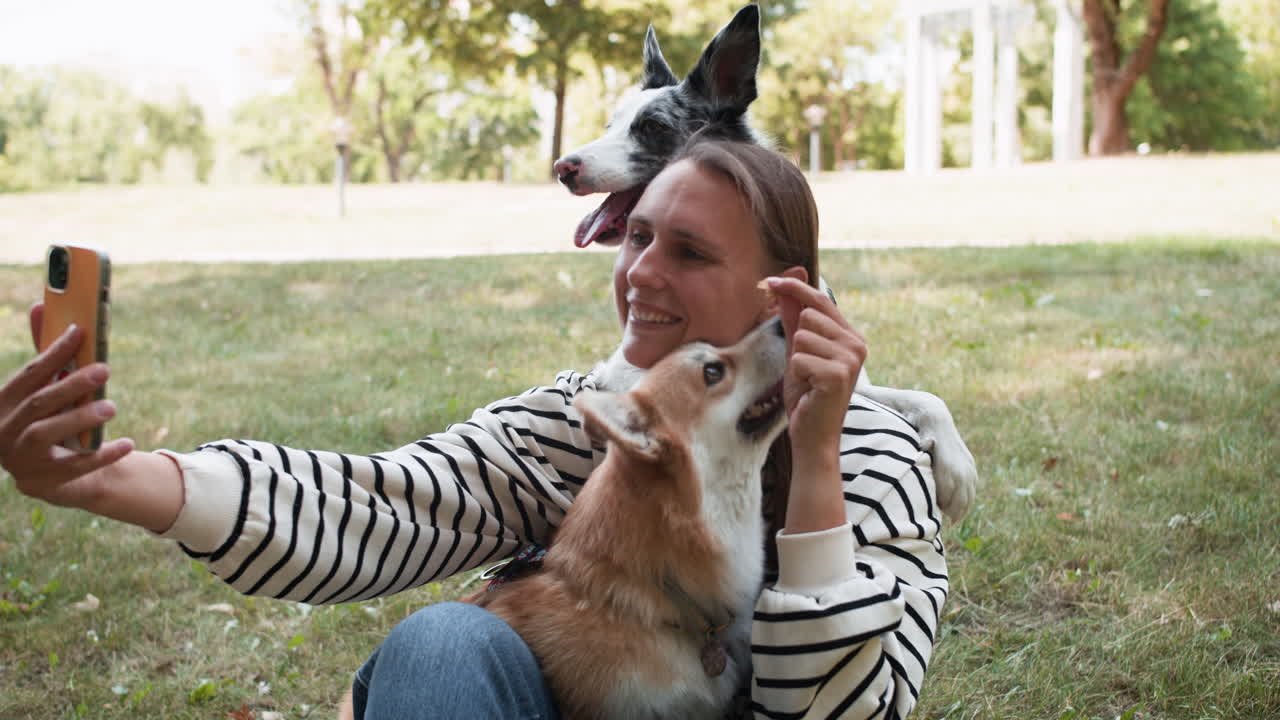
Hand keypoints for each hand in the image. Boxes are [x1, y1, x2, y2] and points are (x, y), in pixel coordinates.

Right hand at [0, 304, 134, 509]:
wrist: (43, 476)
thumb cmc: (44, 420)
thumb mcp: (41, 390)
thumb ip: (45, 355)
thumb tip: (42, 305)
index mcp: (4, 402)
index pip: (30, 374)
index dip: (53, 352)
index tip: (79, 332)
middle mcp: (6, 429)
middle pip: (40, 403)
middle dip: (71, 384)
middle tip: (104, 369)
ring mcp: (21, 457)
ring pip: (48, 434)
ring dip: (79, 418)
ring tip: (110, 407)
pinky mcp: (43, 480)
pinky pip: (75, 467)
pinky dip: (101, 455)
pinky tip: (126, 443)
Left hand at [768, 277, 866, 456]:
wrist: (813, 435)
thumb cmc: (807, 395)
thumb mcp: (798, 353)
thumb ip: (794, 321)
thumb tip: (785, 289)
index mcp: (850, 336)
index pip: (820, 299)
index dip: (795, 288)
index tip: (771, 281)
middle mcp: (856, 344)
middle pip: (808, 316)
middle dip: (796, 342)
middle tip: (805, 369)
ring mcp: (850, 359)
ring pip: (801, 337)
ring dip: (796, 360)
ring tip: (808, 380)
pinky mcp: (838, 374)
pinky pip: (799, 358)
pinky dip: (797, 374)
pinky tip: (809, 389)